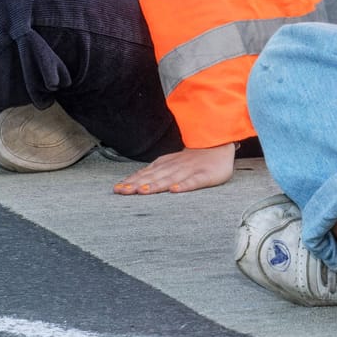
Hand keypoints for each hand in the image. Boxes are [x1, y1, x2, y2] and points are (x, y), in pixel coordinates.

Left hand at [113, 145, 235, 194]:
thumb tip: (133, 181)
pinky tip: (175, 191)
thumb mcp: (171, 161)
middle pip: (154, 177)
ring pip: (170, 179)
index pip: (146, 174)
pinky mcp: (205, 176)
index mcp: (166, 165)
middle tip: (123, 191)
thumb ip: (155, 171)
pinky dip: (184, 186)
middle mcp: (175, 167)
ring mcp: (190, 171)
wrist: (218, 144)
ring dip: (156, 185)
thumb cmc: (193, 159)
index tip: (117, 189)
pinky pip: (194, 181)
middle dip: (137, 184)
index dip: (131, 181)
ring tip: (143, 191)